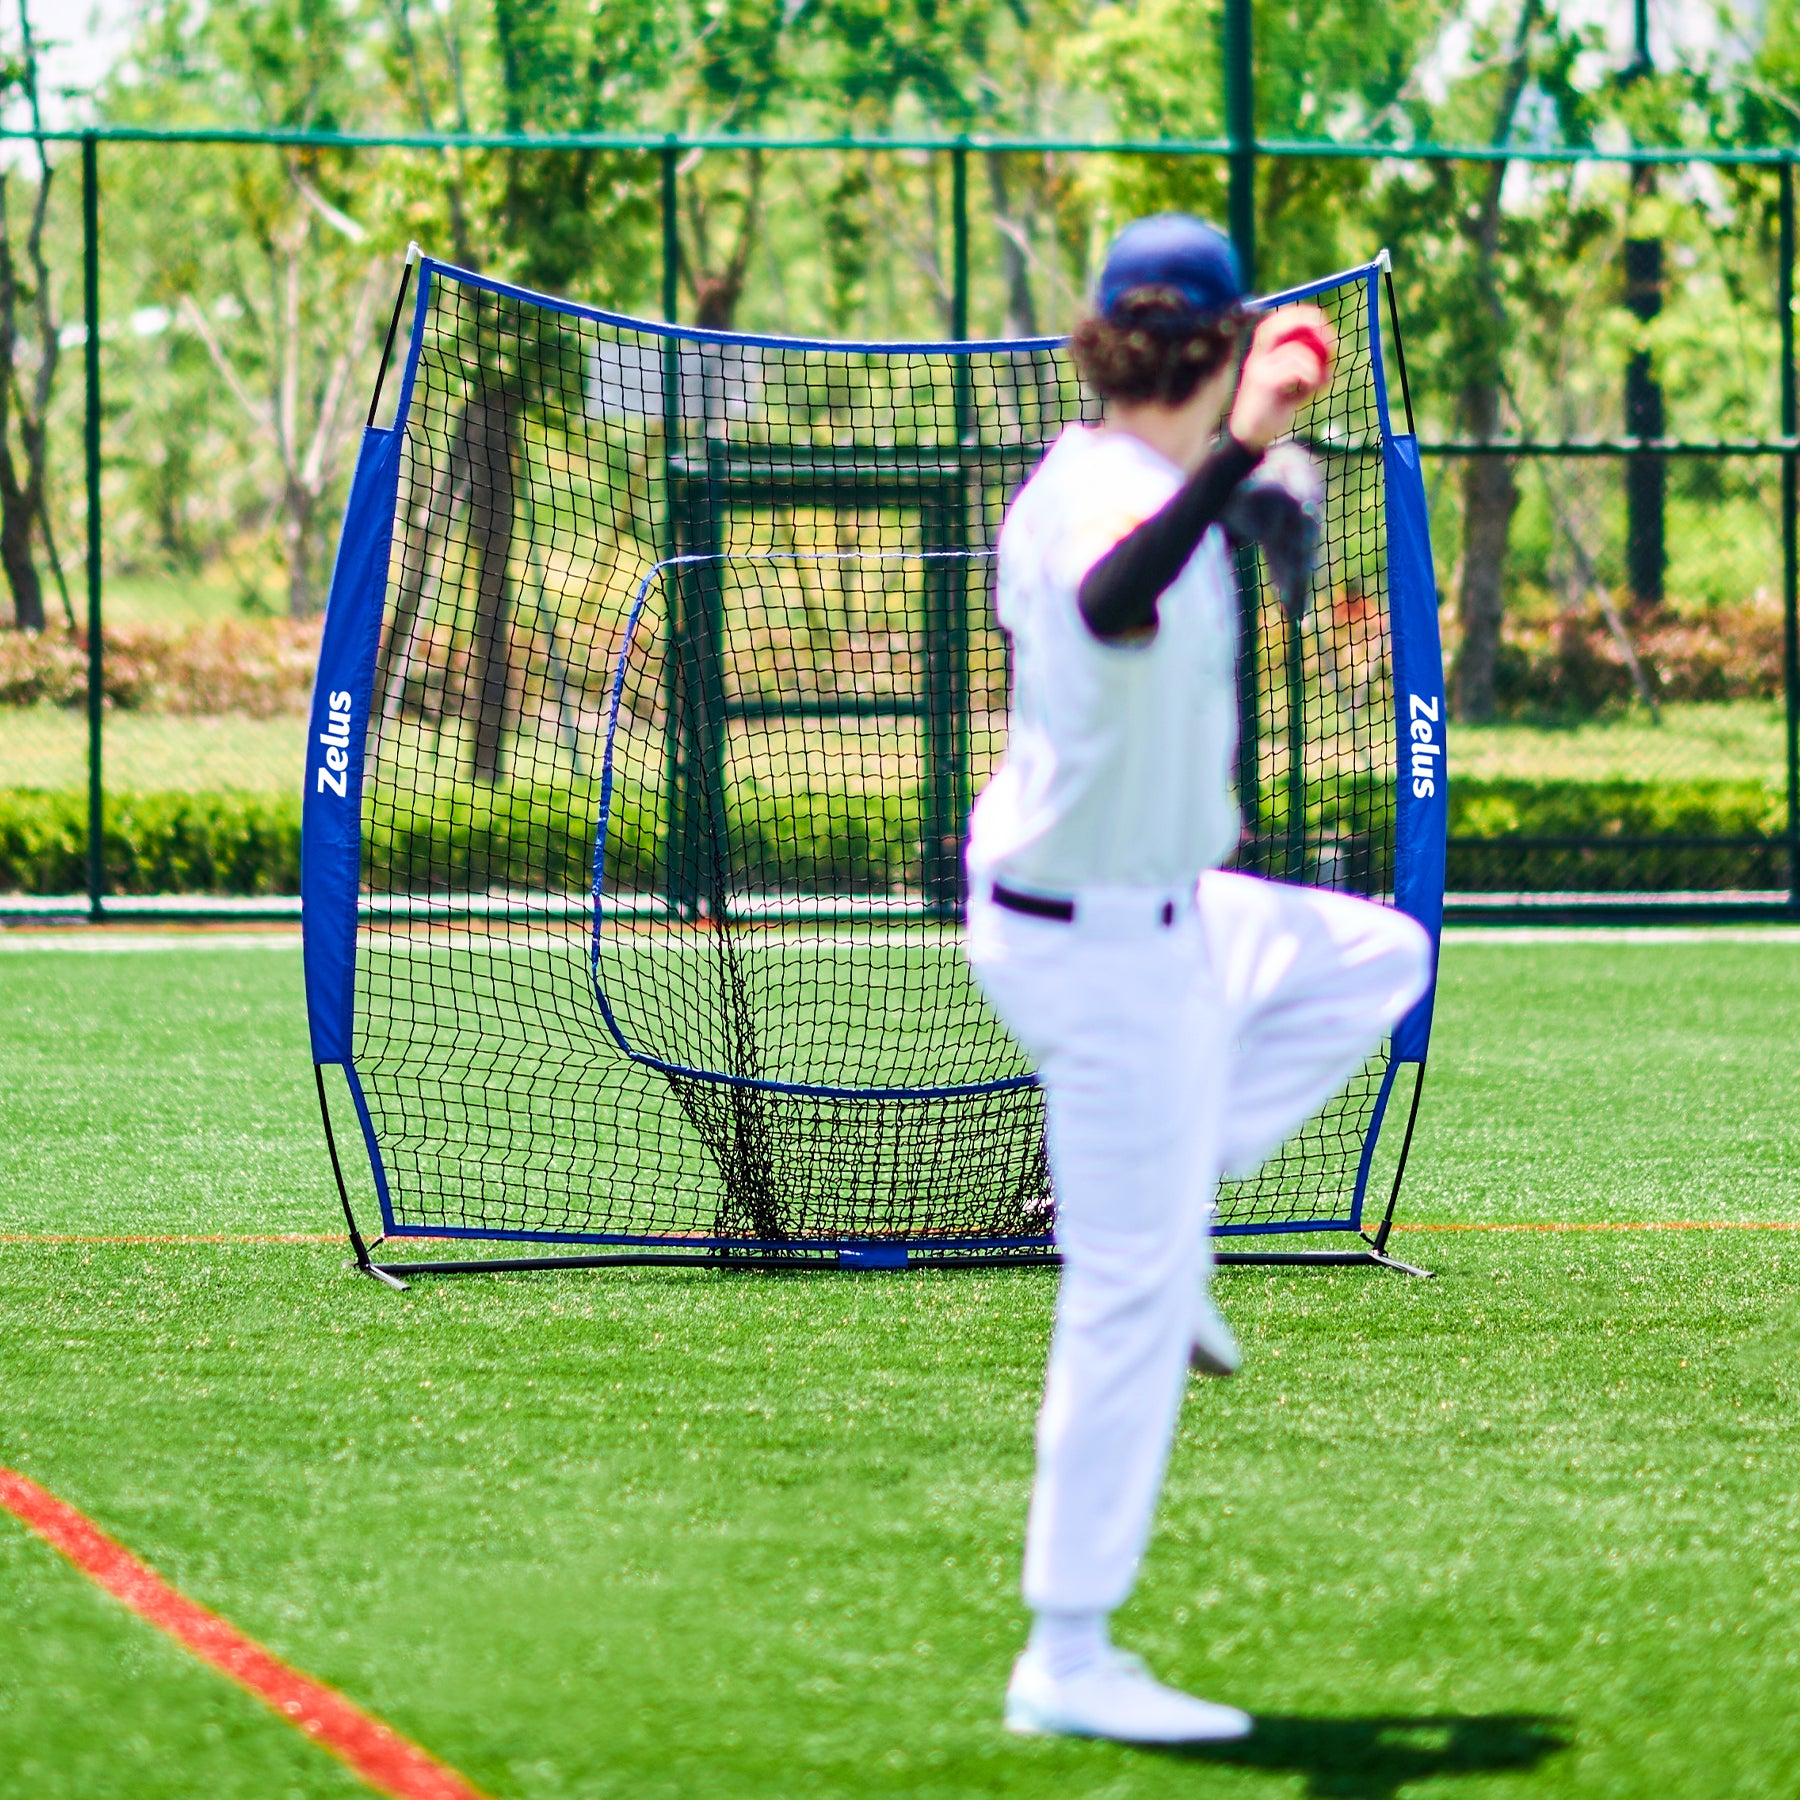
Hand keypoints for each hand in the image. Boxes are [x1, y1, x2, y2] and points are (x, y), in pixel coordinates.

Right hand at [1228, 305, 1335, 450]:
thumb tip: (1329, 367)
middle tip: (1329, 334)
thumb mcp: (1290, 392)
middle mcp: (1256, 358)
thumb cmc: (1269, 416)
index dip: (1300, 316)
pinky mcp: (1263, 383)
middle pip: (1278, 324)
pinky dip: (1311, 374)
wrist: (1248, 439)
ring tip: (1319, 376)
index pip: (1277, 322)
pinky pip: (1294, 369)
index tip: (1323, 323)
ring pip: (1293, 351)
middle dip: (1306, 322)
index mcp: (1260, 355)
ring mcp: (1258, 369)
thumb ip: (1305, 377)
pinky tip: (1313, 385)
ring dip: (1314, 361)